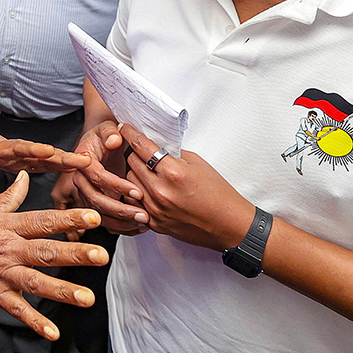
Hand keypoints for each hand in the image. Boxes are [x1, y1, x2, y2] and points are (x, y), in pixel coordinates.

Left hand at [0, 111, 91, 187]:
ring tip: (86, 162)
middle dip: (61, 155)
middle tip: (82, 158)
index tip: (49, 151)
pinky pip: (43, 163)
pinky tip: (75, 169)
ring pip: (46, 157)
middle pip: (40, 152)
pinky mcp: (22, 160)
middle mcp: (13, 149)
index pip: (18, 147)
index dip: (33, 150)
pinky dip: (59, 165)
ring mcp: (20, 154)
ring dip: (65, 160)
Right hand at [0, 172, 107, 339]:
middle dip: (74, 253)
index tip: (93, 216)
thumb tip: (25, 177)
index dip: (68, 218)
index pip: (42, 220)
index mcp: (7, 226)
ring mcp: (1, 273)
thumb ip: (9, 197)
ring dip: (63, 290)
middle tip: (101, 255)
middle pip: (45, 251)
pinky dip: (35, 322)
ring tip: (88, 297)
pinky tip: (53, 333)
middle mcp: (7, 249)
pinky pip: (17, 310)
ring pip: (36, 282)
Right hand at [68, 120, 149, 234]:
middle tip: (142, 214)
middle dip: (119, 210)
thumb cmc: (107, 136)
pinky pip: (105, 220)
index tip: (138, 192)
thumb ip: (110, 132)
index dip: (117, 185)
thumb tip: (114, 141)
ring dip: (121, 221)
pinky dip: (121, 226)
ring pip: (99, 214)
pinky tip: (138, 227)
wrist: (104, 143)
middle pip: (95, 200)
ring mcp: (86, 194)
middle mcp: (81, 180)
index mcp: (82, 162)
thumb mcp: (108, 127)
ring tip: (143, 222)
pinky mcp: (94, 204)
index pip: (98, 177)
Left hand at [120, 124, 254, 250]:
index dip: (130, 133)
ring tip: (147, 172)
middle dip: (134, 153)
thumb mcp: (197, 164)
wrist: (229, 225)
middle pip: (131, 162)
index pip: (141, 146)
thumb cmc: (218, 194)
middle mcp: (161, 191)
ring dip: (135, 173)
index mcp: (173, 172)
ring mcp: (155, 209)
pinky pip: (133, 201)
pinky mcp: (154, 222)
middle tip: (141, 151)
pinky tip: (148, 189)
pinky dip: (137, 192)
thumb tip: (154, 144)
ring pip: (129, 181)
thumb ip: (173, 153)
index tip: (124, 127)